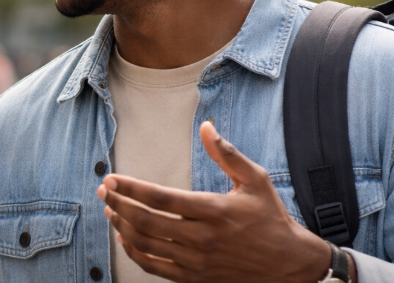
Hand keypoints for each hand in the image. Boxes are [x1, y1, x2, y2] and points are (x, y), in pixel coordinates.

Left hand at [96, 121, 343, 282]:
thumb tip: (207, 126)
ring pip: (147, 245)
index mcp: (213, 211)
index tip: (111, 179)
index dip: (131, 189)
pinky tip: (125, 238)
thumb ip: (227, 153)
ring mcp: (197, 262)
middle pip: (147, 222)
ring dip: (122, 227)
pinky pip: (155, 267)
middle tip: (104, 192)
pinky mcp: (196, 278)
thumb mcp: (255, 179)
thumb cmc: (271, 217)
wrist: (290, 263)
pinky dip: (135, 253)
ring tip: (110, 211)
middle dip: (119, 205)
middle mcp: (202, 238)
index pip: (161, 199)